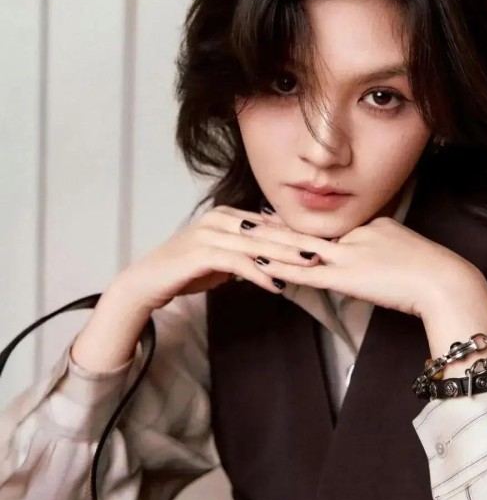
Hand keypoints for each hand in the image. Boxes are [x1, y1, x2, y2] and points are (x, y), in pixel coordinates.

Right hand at [118, 205, 320, 312]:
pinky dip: (258, 273)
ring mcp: (208, 234)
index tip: (321, 243)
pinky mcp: (200, 253)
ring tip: (309, 266)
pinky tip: (276, 283)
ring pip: (255, 245)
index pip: (269, 224)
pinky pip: (237, 262)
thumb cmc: (186, 270)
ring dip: (284, 256)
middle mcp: (219, 219)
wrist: (148, 282)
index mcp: (227, 216)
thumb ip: (246, 252)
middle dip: (298, 242)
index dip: (296, 234)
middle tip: (325, 251)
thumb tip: (274, 255)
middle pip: (267, 231)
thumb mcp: (223, 258)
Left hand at [243, 210, 478, 317]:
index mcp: (364, 226)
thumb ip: (377, 241)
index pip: (321, 228)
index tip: (266, 218)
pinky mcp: (345, 278)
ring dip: (267, 242)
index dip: (291, 224)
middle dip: (270, 226)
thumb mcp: (399, 244)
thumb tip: (362, 249)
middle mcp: (350, 235)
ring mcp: (346, 255)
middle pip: (303, 229)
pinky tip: (258, 266)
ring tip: (239, 234)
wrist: (443, 281)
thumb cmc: (429, 267)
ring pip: (298, 247)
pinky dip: (280, 269)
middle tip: (240, 218)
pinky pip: (305, 274)